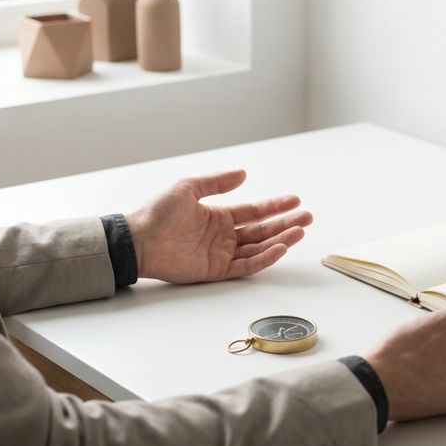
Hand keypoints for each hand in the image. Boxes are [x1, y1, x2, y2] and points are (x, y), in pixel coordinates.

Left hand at [124, 170, 312, 282]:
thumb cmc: (158, 212)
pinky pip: (246, 265)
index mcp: (219, 216)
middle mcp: (224, 236)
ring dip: (281, 240)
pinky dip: (264, 258)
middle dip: (286, 223)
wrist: (139, 240)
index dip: (275, 206)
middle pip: (262, 230)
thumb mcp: (188, 188)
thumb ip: (217, 183)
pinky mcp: (217, 271)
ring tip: (300, 230)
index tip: (295, 200)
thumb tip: (243, 174)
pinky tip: (279, 248)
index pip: (254, 212)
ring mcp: (222, 254)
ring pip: (259, 248)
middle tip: (307, 217)